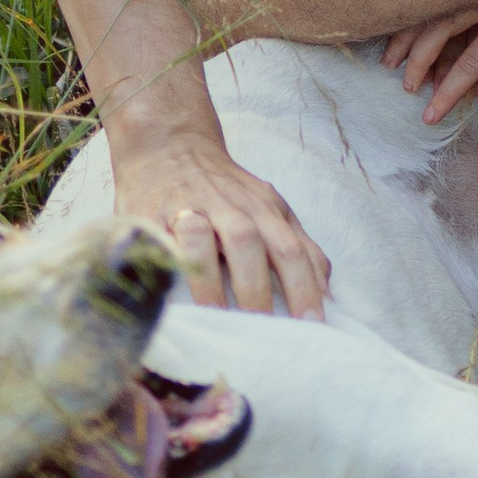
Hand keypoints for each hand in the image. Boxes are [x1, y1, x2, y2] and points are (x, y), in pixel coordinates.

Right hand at [108, 124, 330, 317]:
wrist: (170, 145)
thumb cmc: (226, 191)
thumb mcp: (269, 209)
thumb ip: (299, 246)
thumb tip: (326, 292)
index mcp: (265, 208)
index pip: (292, 248)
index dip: (304, 286)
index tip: (313, 324)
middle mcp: (231, 206)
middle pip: (250, 243)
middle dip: (258, 289)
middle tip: (264, 331)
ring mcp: (190, 206)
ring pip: (203, 237)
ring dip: (210, 279)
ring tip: (217, 318)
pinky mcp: (151, 212)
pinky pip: (159, 238)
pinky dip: (167, 262)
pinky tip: (172, 292)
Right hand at [384, 0, 477, 124]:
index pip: (473, 61)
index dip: (449, 90)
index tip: (431, 113)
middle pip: (440, 32)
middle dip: (419, 63)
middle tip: (407, 88)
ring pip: (434, 7)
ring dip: (410, 34)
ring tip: (392, 60)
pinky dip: (422, 9)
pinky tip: (408, 24)